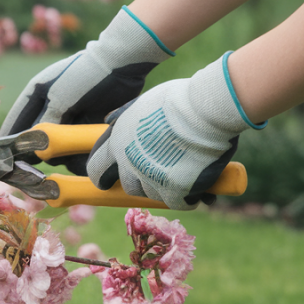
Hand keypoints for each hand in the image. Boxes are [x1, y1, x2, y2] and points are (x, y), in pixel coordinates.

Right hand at [0, 7, 173, 173]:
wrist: (122, 66)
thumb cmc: (84, 76)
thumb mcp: (59, 98)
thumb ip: (44, 124)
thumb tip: (33, 148)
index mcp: (36, 94)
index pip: (16, 122)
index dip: (9, 140)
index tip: (4, 159)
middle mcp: (50, 108)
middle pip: (36, 138)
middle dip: (37, 152)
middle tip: (36, 169)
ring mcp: (70, 118)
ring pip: (58, 147)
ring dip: (62, 155)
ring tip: (70, 158)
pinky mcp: (87, 127)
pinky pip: (78, 148)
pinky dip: (79, 155)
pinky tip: (85, 158)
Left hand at [86, 53, 263, 209]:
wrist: (207, 108)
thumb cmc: (179, 100)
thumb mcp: (142, 103)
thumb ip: (125, 116)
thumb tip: (107, 121)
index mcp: (118, 142)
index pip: (97, 169)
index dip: (104, 176)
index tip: (107, 181)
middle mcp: (129, 163)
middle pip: (129, 186)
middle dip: (143, 182)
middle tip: (163, 172)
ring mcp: (151, 178)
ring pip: (154, 194)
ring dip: (167, 188)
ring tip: (186, 171)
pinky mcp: (174, 190)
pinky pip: (179, 203)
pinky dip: (189, 197)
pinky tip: (200, 187)